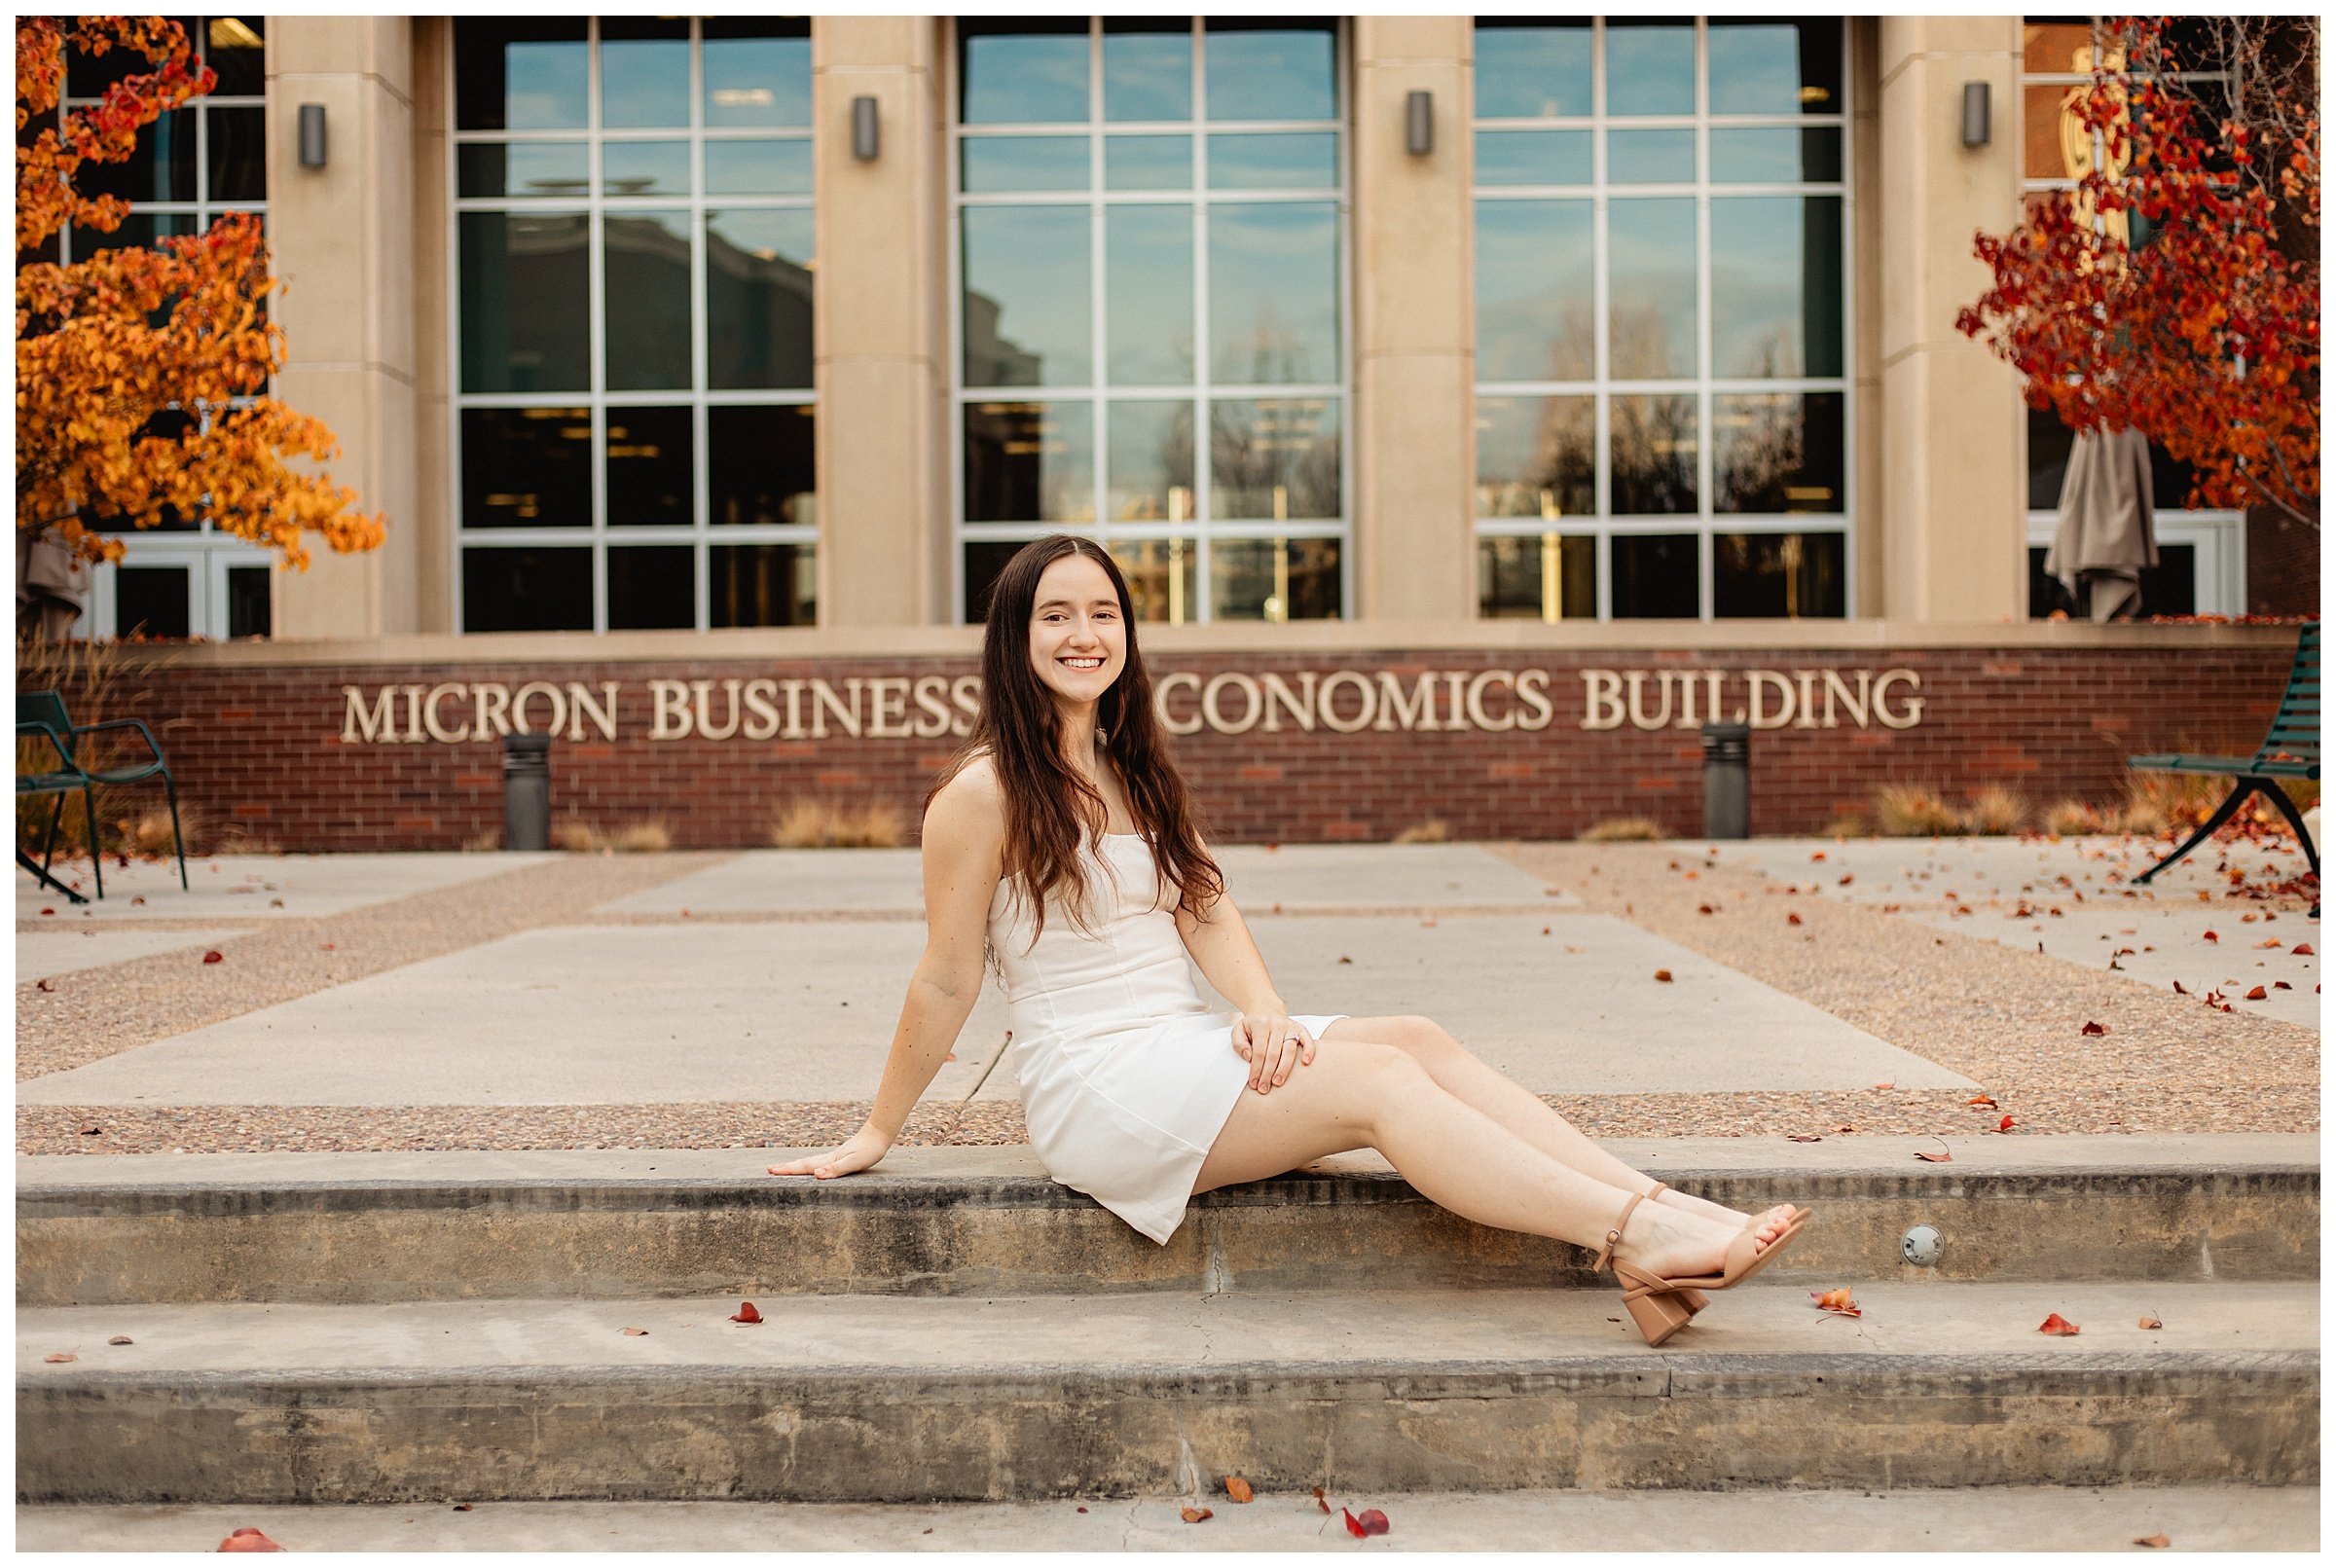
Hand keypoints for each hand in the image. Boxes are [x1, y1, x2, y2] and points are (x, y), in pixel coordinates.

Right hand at [767, 1125, 891, 1179]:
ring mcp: (834, 1156)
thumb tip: (817, 1174)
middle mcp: (829, 1158)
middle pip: (803, 1163)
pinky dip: (809, 1165)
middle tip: (770, 1169)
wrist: (880, 1134)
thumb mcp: (854, 1162)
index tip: (771, 1170)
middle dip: (786, 1167)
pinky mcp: (841, 1157)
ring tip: (784, 1168)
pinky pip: (819, 1162)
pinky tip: (812, 1168)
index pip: (805, 1167)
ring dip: (796, 1166)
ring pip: (810, 1162)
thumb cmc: (870, 1150)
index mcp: (829, 1160)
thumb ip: (836, 1169)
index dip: (788, 1170)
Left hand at [1233, 1012, 1315, 1094]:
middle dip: (1268, 1073)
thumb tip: (1248, 1057)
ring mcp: (1290, 1026)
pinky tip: (1306, 1063)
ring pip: (1289, 1050)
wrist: (1266, 1009)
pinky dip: (1309, 1051)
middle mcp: (1277, 1025)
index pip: (1259, 1051)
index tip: (1253, 1083)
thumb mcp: (1238, 1030)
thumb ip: (1239, 1043)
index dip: (1256, 1069)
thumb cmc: (1252, 1025)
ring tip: (1278, 1083)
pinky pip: (1307, 1040)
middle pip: (1274, 1053)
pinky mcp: (1301, 1029)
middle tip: (1264, 1089)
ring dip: (1284, 1069)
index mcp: (1261, 1024)